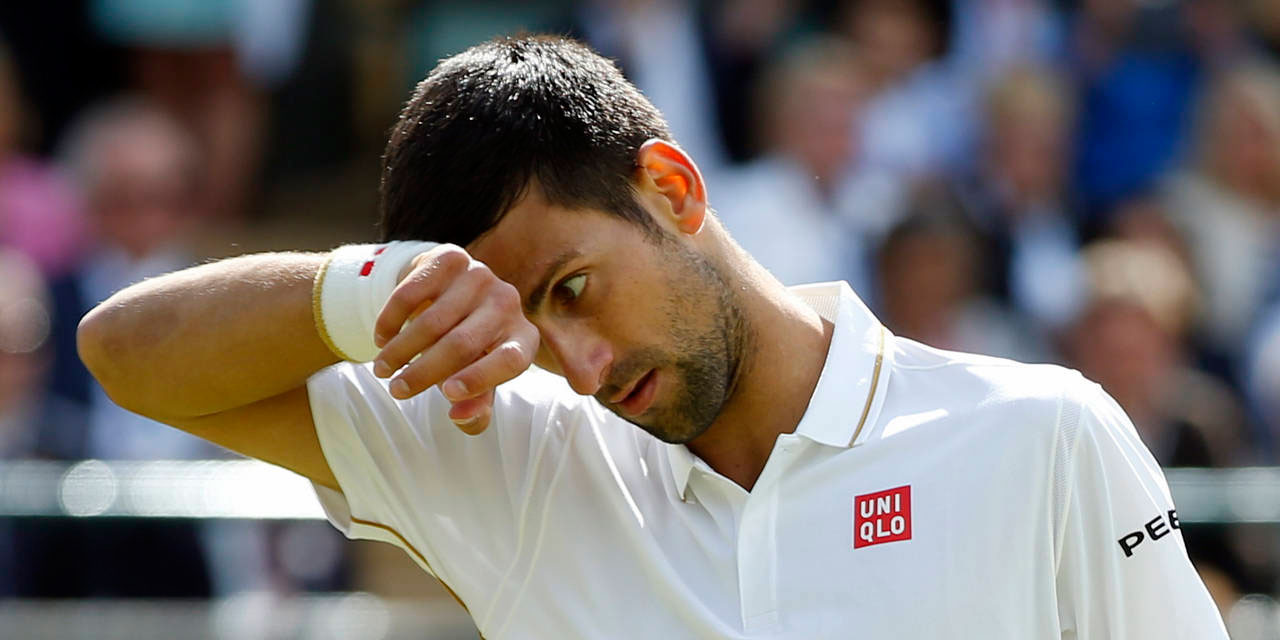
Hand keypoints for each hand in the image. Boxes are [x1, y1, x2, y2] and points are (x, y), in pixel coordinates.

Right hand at [371, 244, 538, 433]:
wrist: (450, 291)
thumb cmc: (468, 348)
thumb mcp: (477, 379)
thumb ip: (476, 407)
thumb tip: (461, 417)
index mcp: (523, 338)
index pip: (511, 361)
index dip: (481, 380)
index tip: (447, 396)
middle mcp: (508, 303)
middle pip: (463, 344)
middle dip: (424, 373)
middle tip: (396, 391)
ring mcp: (481, 276)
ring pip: (433, 322)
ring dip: (401, 351)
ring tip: (382, 369)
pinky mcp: (452, 258)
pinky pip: (412, 294)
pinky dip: (392, 320)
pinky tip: (382, 338)